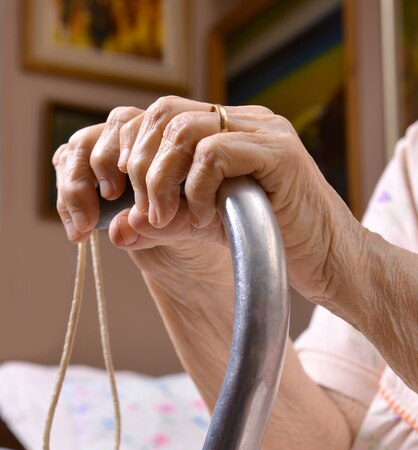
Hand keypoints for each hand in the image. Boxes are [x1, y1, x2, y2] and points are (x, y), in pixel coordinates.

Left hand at [53, 96, 359, 301]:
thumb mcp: (205, 227)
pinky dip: (195, 190)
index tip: (117, 192)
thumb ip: (165, 220)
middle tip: (138, 207)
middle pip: (165, 113)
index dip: (131, 149)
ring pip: (184, 130)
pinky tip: (203, 219)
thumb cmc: (271, 245)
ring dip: (160, 179)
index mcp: (228, 132)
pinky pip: (215, 154)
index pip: (162, 115)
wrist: (329, 265)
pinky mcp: (280, 155)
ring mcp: (265, 134)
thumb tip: (118, 228)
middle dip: (139, 164)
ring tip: (163, 218)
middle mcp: (246, 122)